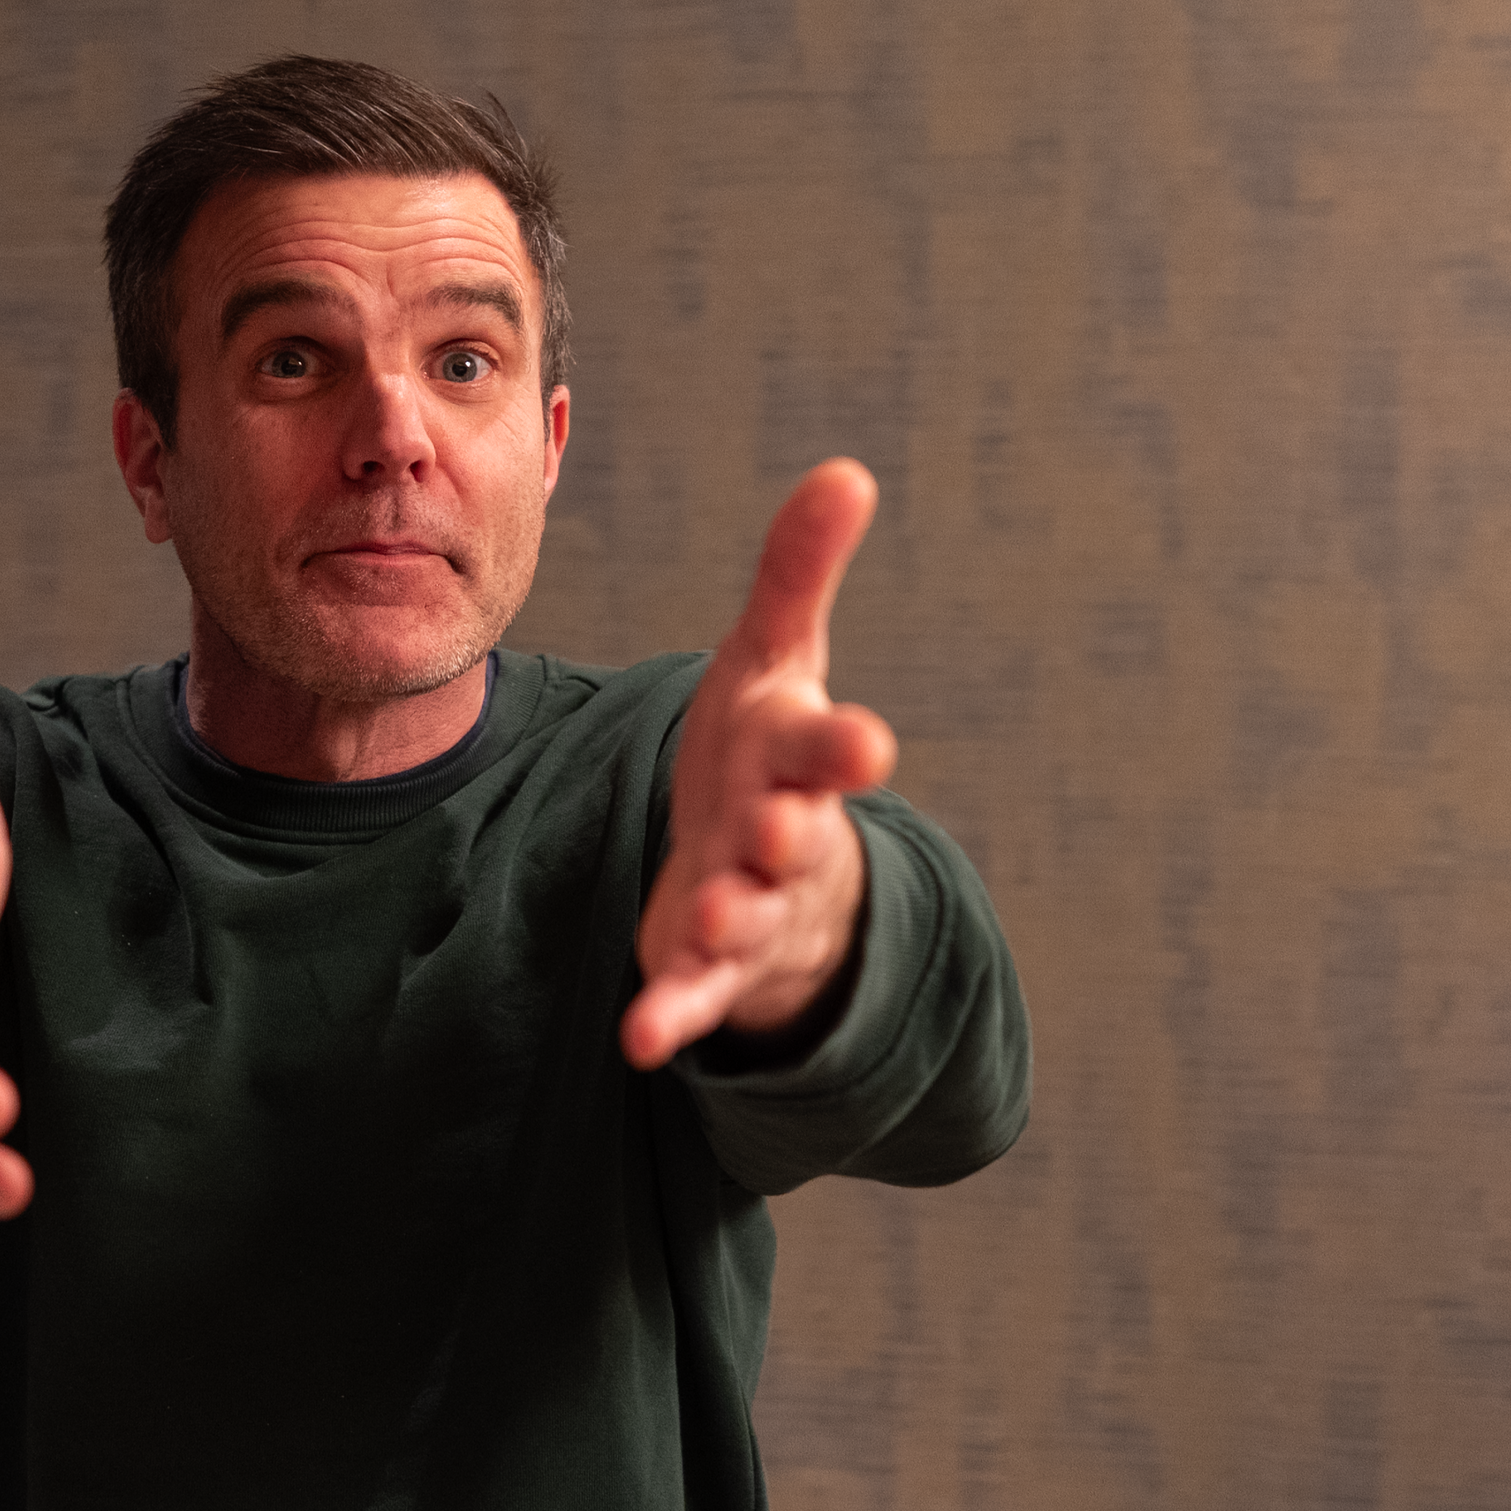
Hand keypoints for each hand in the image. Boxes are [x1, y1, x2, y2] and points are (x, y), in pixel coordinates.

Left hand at [621, 459, 896, 1070]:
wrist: (767, 865)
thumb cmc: (769, 751)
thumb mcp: (776, 660)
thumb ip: (799, 573)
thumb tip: (847, 470)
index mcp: (800, 759)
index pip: (830, 748)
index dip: (845, 747)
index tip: (867, 742)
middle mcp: (786, 836)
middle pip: (796, 836)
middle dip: (791, 832)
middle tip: (783, 827)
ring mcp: (751, 907)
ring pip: (749, 916)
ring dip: (732, 916)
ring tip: (711, 914)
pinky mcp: (705, 967)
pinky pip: (693, 995)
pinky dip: (672, 1015)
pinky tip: (642, 1040)